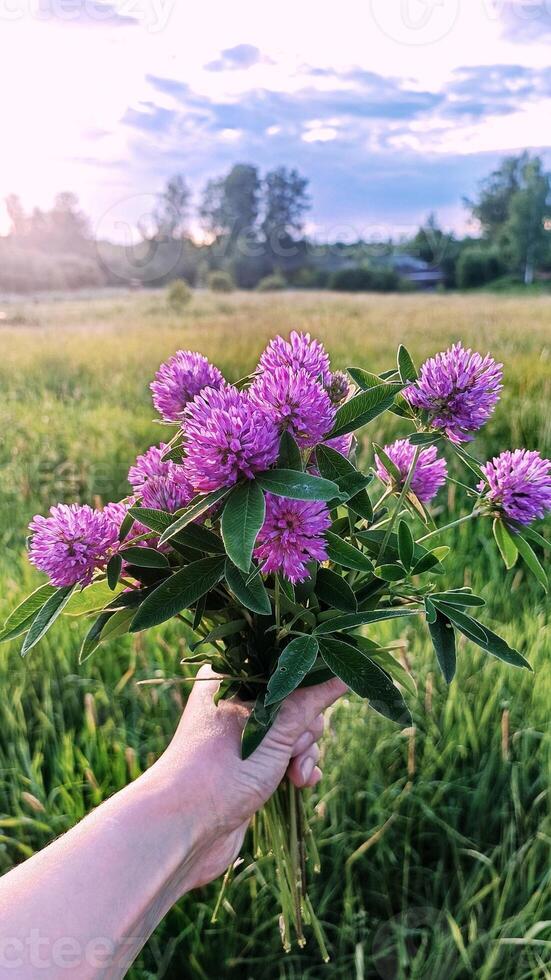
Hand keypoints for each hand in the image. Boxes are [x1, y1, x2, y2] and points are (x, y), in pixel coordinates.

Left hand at [153, 666, 346, 887]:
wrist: (178, 833)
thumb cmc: (219, 773)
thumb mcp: (273, 734)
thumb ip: (310, 703)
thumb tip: (345, 672)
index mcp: (230, 679)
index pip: (284, 667)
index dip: (305, 688)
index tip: (312, 711)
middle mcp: (235, 702)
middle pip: (295, 702)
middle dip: (305, 731)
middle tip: (294, 751)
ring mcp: (243, 736)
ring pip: (294, 732)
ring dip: (303, 755)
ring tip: (295, 777)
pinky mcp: (248, 765)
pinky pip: (286, 757)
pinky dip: (297, 769)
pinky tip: (300, 784)